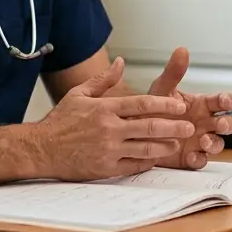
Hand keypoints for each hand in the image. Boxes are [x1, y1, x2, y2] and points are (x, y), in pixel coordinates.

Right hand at [34, 57, 195, 179]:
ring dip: (165, 146)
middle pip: (149, 127)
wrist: (41, 149)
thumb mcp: (79, 94)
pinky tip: (157, 158)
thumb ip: (103, 79)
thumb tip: (121, 62)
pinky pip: (134, 166)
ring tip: (178, 143)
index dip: (164, 104)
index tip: (179, 105)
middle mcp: (109, 129)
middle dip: (173, 126)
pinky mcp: (105, 168)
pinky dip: (148, 162)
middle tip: (189, 126)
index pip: (141, 104)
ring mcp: (108, 150)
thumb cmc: (60, 121)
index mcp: (104, 109)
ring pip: (146, 148)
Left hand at [148, 47, 231, 169]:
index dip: (227, 100)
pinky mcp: (190, 157)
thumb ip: (173, 72)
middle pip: (226, 124)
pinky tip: (191, 156)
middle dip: (226, 124)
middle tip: (219, 124)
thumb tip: (182, 50)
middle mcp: (205, 123)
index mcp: (202, 105)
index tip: (225, 101)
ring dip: (214, 143)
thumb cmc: (153, 108)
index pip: (222, 101)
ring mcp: (199, 141)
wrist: (134, 131)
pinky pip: (201, 161)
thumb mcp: (162, 89)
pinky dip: (199, 159)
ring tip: (203, 141)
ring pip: (218, 144)